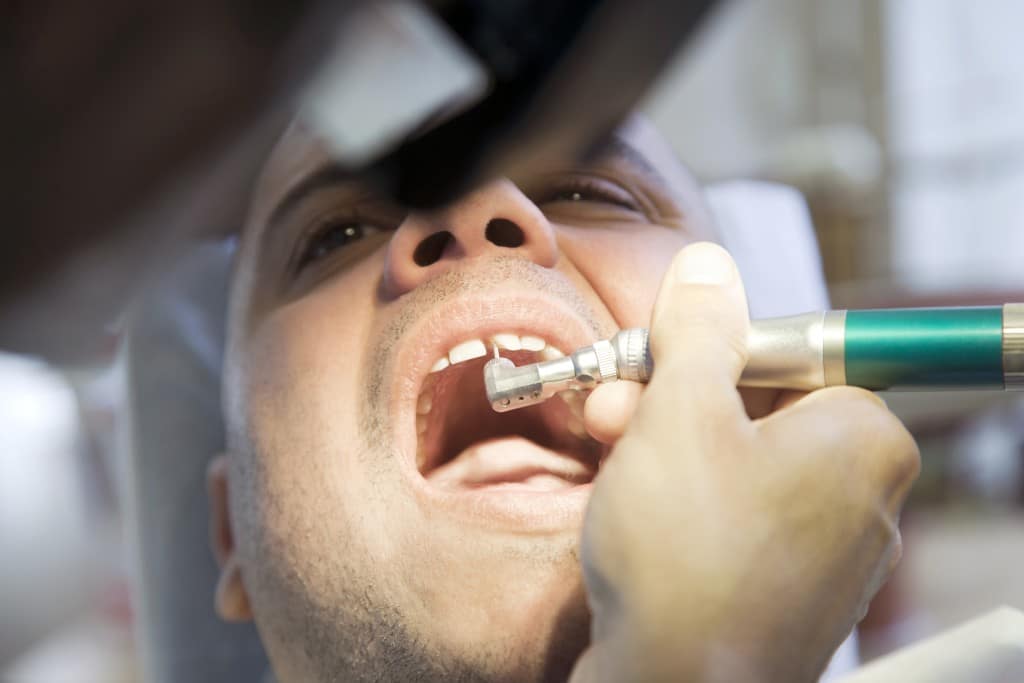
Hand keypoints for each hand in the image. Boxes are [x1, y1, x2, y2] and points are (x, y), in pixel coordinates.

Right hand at [570, 243, 919, 682]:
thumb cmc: (686, 551)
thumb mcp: (680, 409)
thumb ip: (699, 329)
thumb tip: (708, 267)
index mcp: (863, 439)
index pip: (791, 354)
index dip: (710, 351)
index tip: (654, 359)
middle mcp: (863, 496)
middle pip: (757, 409)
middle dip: (671, 399)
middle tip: (611, 404)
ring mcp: (826, 554)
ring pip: (737, 465)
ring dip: (664, 447)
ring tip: (608, 455)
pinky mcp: (784, 593)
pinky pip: (734, 520)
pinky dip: (684, 504)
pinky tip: (635, 512)